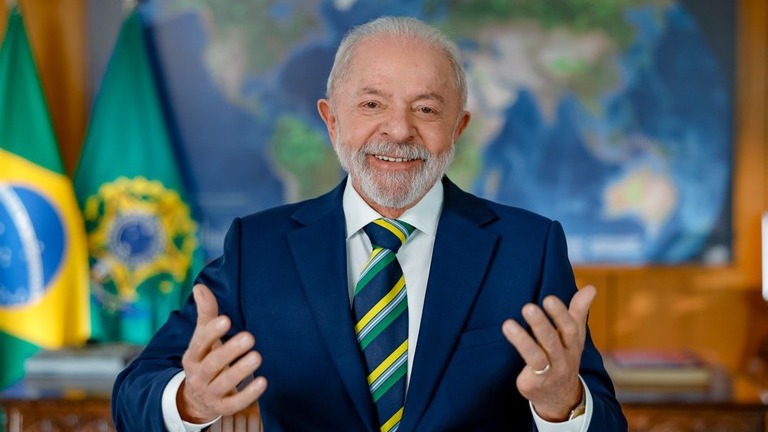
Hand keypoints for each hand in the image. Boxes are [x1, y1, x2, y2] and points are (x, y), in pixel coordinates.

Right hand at [178, 284, 267, 422]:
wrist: (195, 399)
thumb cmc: (205, 359)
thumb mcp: (203, 339)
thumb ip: (206, 314)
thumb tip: (200, 286)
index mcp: (193, 355)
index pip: (200, 342)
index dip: (211, 332)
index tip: (226, 319)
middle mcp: (198, 375)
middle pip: (212, 363)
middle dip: (230, 351)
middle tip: (250, 337)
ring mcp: (209, 393)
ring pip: (224, 383)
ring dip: (241, 371)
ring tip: (258, 356)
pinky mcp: (221, 407)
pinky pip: (234, 403)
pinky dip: (248, 394)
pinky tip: (263, 381)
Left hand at [502, 285, 595, 421]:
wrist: (561, 399)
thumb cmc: (565, 357)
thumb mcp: (575, 337)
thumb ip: (579, 311)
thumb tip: (591, 287)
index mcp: (573, 346)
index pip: (570, 329)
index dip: (560, 314)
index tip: (549, 299)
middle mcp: (563, 360)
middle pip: (552, 342)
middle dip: (541, 325)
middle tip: (528, 307)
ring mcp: (549, 374)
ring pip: (536, 357)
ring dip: (522, 341)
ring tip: (507, 324)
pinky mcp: (533, 385)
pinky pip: (525, 373)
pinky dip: (517, 360)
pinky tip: (507, 341)